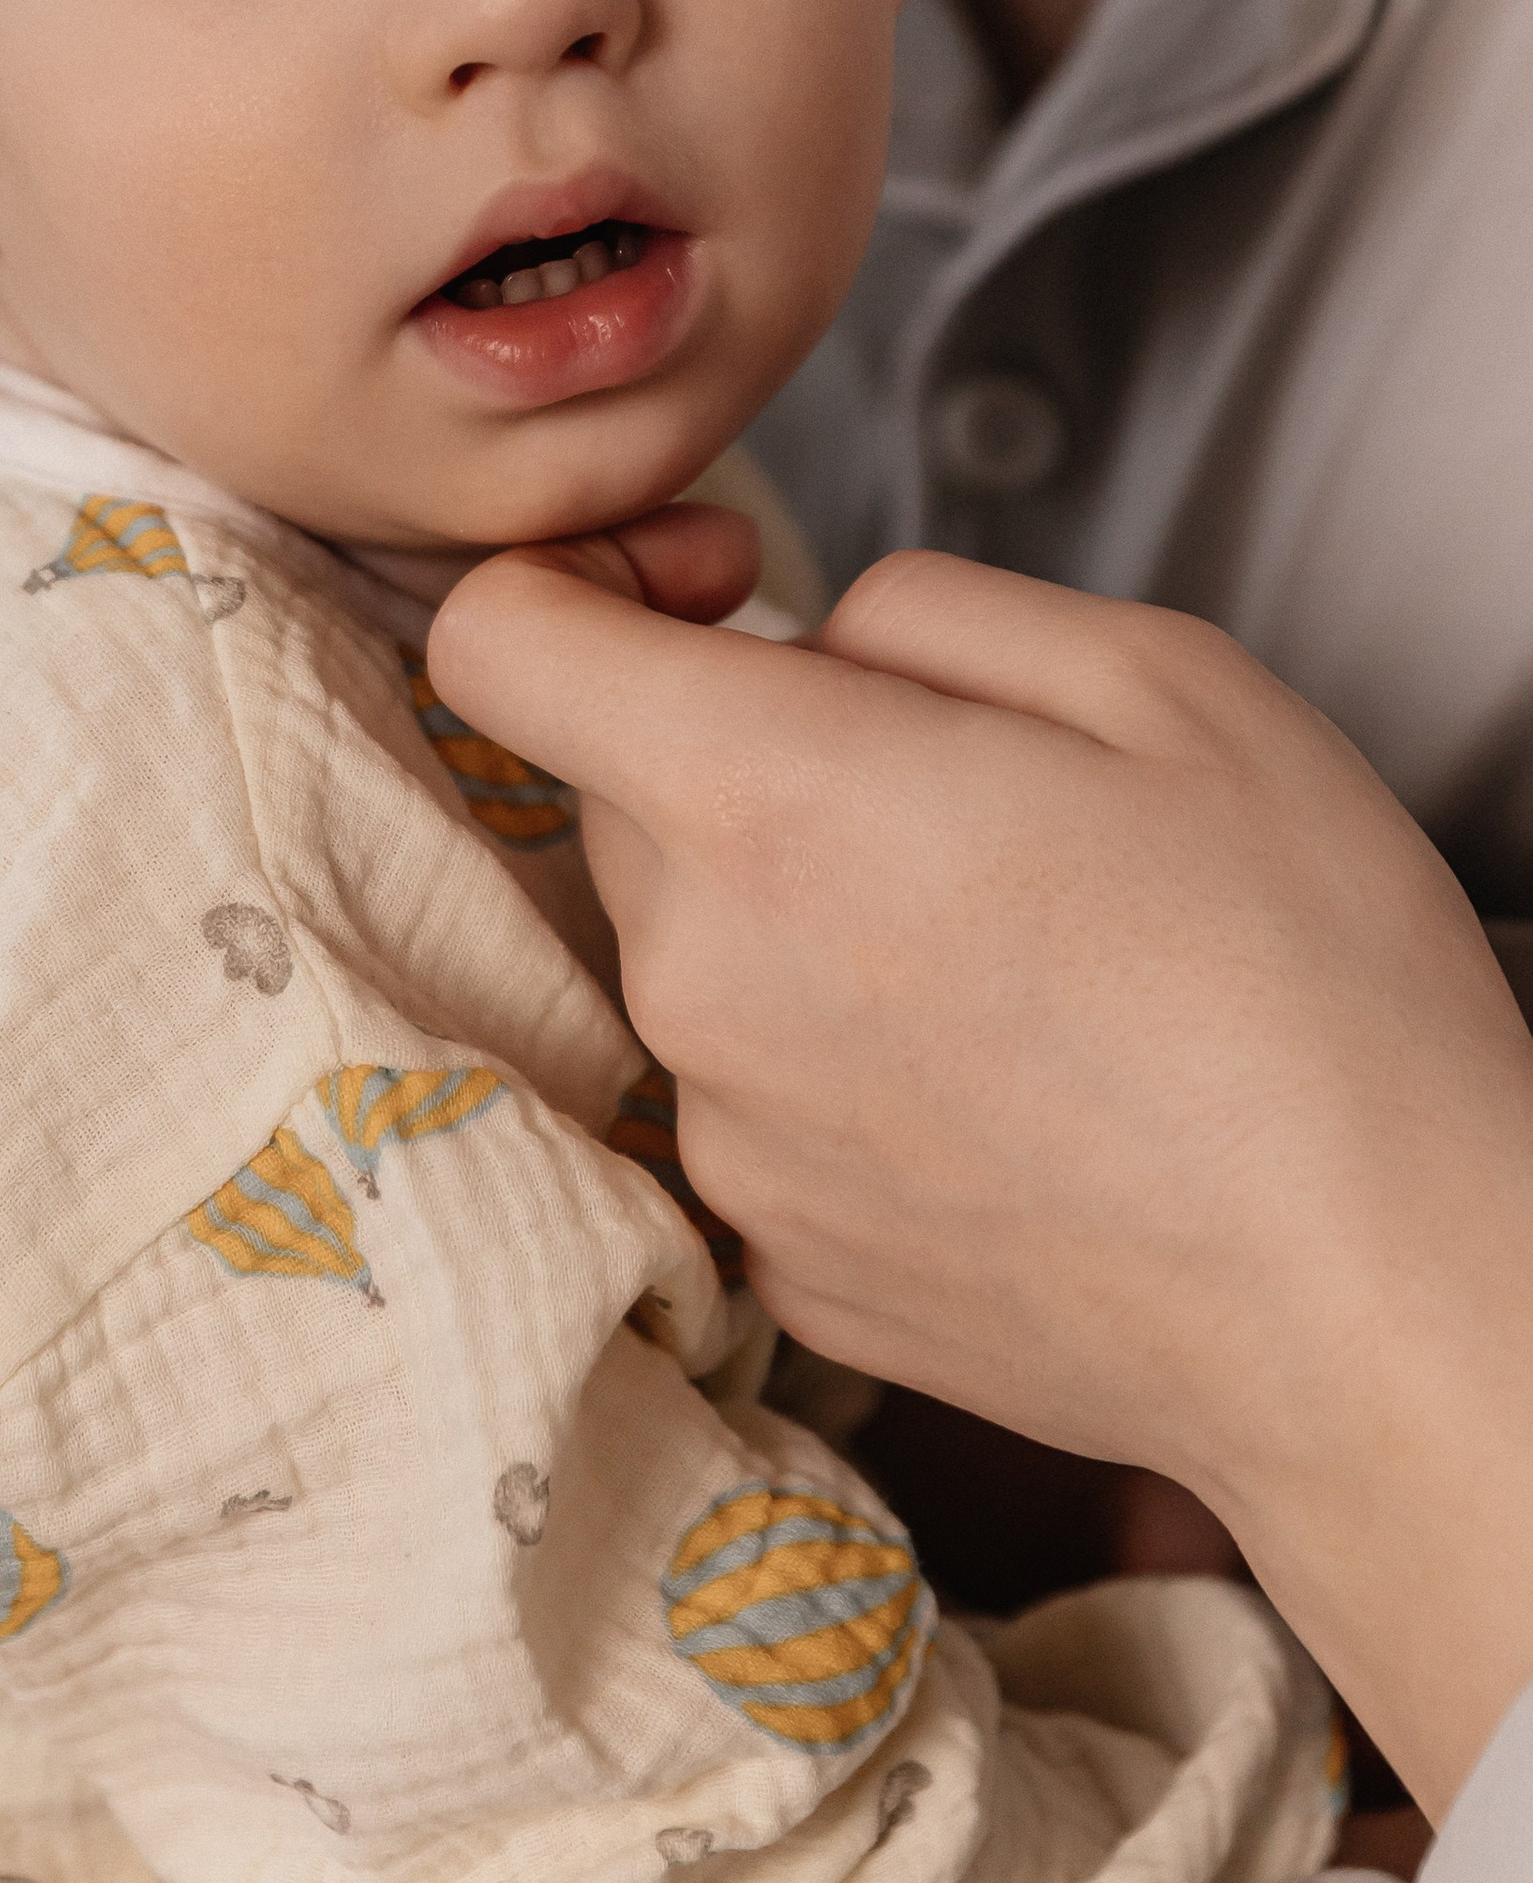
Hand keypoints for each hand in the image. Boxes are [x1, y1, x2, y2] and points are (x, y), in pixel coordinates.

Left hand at [429, 533, 1532, 1815]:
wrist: (1385, 1304)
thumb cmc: (1308, 990)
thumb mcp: (1158, 676)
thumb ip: (927, 610)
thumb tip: (815, 635)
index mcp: (768, 800)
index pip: (497, 637)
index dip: (581, 578)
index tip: (701, 592)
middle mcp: (703, 978)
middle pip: (619, 795)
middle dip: (744, 757)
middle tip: (957, 794)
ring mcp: (730, 1140)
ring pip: (698, 952)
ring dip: (806, 922)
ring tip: (1020, 959)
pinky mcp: (783, 1261)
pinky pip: (761, 1100)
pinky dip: (849, 1069)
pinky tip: (1014, 1086)